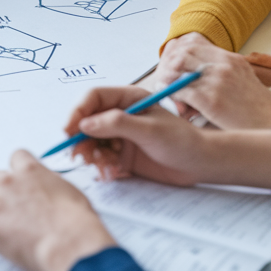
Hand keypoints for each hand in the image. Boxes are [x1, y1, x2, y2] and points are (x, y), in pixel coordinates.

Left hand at [0, 150, 115, 270]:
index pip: (15, 157)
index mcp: (29, 171)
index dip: (16, 171)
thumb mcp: (69, 190)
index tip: (18, 179)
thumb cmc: (76, 221)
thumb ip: (51, 184)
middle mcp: (7, 184)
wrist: (71, 243)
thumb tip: (49, 189)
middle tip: (5, 204)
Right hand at [68, 90, 270, 190]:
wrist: (201, 165)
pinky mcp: (122, 154)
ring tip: (101, 166)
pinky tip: (110, 172)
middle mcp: (121, 114)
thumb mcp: (150, 130)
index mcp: (128, 98)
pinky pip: (101, 157)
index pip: (93, 98)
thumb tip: (86, 124)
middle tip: (79, 155)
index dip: (77, 112)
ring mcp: (120, 135)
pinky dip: (101, 165)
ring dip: (91, 154)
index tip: (69, 130)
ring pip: (91, 141)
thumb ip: (117, 124)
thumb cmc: (183, 141)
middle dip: (80, 138)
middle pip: (87, 121)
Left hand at [156, 33, 270, 128]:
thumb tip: (195, 70)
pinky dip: (175, 98)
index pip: (194, 45)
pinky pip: (182, 93)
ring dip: (170, 83)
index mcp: (229, 58)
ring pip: (179, 74)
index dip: (179, 54)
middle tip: (167, 79)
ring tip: (168, 92)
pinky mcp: (211, 100)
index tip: (174, 66)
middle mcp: (222, 66)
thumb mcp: (241, 75)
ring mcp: (216, 82)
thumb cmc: (254, 104)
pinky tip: (177, 105)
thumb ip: (221, 68)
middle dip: (171, 67)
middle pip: (183, 56)